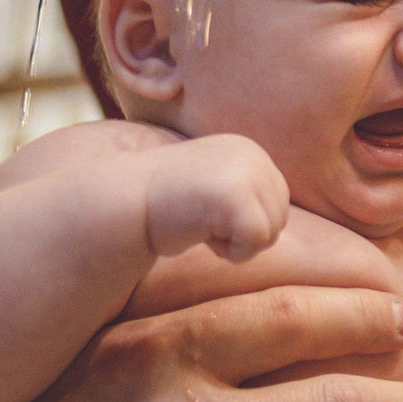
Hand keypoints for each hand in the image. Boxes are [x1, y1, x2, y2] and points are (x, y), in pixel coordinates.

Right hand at [142, 133, 287, 262]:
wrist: (123, 203)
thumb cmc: (164, 206)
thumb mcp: (212, 186)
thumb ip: (243, 193)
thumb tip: (277, 223)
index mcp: (248, 150)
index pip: (276, 203)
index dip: (242, 222)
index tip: (204, 212)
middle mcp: (253, 154)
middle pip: (279, 218)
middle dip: (242, 233)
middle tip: (201, 220)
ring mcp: (246, 172)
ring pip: (270, 232)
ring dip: (234, 243)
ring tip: (199, 224)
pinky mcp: (237, 196)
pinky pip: (256, 241)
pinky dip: (230, 251)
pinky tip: (200, 233)